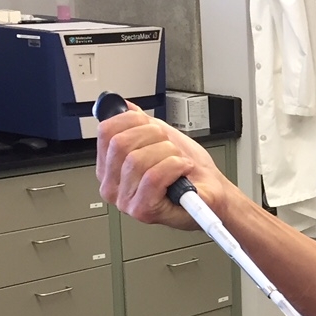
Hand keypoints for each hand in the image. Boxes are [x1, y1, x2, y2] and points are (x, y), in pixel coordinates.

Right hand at [96, 105, 235, 229]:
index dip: (131, 119)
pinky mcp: (142, 210)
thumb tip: (122, 105)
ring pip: (138, 160)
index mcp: (109, 166)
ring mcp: (125, 200)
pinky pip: (153, 177)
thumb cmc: (187, 171)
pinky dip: (175, 167)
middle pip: (120, 144)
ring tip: (178, 161)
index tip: (150, 124)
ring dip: (168, 153)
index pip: (106, 131)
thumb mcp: (161, 138)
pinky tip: (183, 170)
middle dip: (154, 136)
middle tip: (169, 145)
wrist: (210, 191)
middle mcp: (112, 185)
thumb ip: (139, 123)